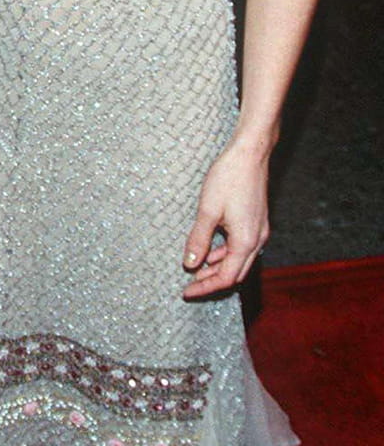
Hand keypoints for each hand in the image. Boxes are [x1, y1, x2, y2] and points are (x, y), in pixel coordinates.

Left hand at [181, 145, 268, 298]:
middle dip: (213, 282)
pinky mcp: (256, 222)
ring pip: (239, 261)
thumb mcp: (207, 211)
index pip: (226, 278)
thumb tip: (190, 264)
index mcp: (246, 241)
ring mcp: (259, 231)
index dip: (205, 288)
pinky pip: (242, 247)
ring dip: (219, 268)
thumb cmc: (229, 178)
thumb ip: (199, 240)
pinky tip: (210, 251)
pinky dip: (225, 254)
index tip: (186, 292)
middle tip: (190, 286)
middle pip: (236, 274)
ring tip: (197, 270)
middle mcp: (257, 240)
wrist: (250, 154)